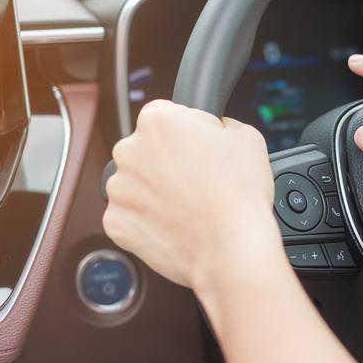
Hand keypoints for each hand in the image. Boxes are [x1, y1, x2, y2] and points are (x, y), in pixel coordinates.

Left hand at [103, 100, 280, 291]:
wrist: (232, 248)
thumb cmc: (240, 194)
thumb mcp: (246, 136)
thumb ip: (221, 124)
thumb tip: (215, 130)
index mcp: (157, 121)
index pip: (166, 113)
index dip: (189, 131)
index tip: (200, 148)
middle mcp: (129, 151)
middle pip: (147, 148)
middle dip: (167, 159)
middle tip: (198, 178)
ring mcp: (119, 189)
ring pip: (136, 182)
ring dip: (156, 189)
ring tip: (189, 204)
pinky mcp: (116, 224)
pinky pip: (131, 215)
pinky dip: (148, 219)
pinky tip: (176, 223)